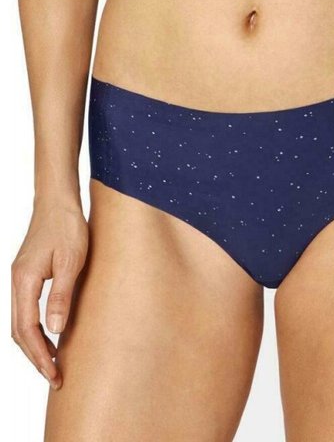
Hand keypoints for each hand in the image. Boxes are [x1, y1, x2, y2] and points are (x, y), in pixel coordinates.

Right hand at [11, 201, 87, 389]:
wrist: (58, 201)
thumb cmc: (68, 227)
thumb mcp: (72, 261)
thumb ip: (61, 295)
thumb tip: (53, 330)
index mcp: (24, 281)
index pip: (27, 330)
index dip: (40, 356)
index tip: (55, 375)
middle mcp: (17, 282)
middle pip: (19, 331)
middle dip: (36, 356)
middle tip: (56, 377)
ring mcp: (20, 278)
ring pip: (21, 321)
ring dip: (35, 344)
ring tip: (54, 362)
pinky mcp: (28, 273)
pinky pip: (27, 308)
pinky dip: (36, 327)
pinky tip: (53, 332)